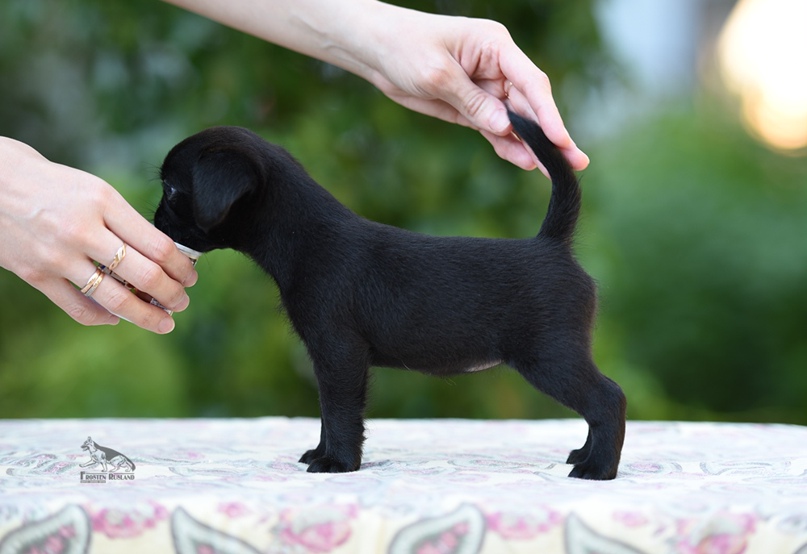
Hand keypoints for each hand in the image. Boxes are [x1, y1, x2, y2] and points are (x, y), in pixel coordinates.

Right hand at [0, 138, 197, 332]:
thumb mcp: (95, 190)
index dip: (182, 268)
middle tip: (182, 303)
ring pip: (115, 298)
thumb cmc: (54, 186)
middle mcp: (82, 229)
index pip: (158, 246)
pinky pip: (78, 308)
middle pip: (145, 275)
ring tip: (163, 321)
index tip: (190, 277)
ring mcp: (57, 255)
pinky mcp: (35, 274)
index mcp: (104, 202)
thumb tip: (162, 258)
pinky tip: (117, 318)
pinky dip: (103, 318)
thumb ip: (126, 222)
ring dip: (146, 315)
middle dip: (172, 295)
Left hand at [360, 5, 589, 172]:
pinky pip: (496, 131)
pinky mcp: (472, 108)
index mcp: (495, 46)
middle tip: (575, 163)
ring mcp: (486, 89)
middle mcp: (497, 67)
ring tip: (555, 173)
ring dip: (534, 146)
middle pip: (531, 104)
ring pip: (517, 122)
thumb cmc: (405, 48)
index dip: (548, 113)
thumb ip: (473, 102)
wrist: (375, 50)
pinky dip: (509, 147)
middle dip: (551, 135)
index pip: (530, 82)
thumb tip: (506, 128)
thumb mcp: (438, 75)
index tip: (561, 140)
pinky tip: (525, 163)